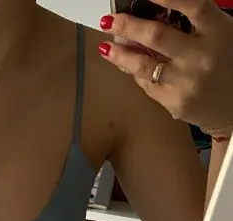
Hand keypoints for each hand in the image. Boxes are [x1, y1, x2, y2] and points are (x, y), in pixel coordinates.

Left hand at [98, 0, 232, 134]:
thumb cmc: (228, 63)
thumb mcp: (221, 34)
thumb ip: (193, 24)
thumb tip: (151, 15)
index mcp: (219, 33)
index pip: (193, 6)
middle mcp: (201, 58)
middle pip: (157, 36)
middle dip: (128, 25)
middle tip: (110, 20)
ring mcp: (186, 84)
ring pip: (143, 66)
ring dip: (120, 55)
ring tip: (106, 47)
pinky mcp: (176, 105)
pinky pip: (148, 86)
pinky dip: (137, 73)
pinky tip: (129, 66)